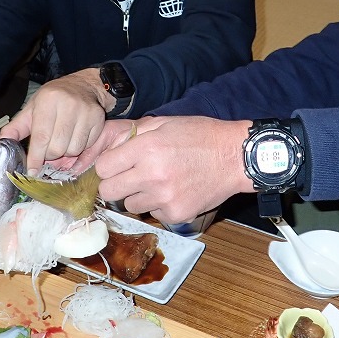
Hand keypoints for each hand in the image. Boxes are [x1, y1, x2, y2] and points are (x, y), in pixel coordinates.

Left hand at [0, 68, 112, 170]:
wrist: (84, 85)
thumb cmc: (54, 99)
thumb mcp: (32, 108)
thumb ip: (17, 127)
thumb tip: (2, 143)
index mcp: (48, 100)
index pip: (41, 137)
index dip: (35, 157)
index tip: (32, 170)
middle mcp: (68, 104)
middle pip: (57, 148)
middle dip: (50, 155)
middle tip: (48, 149)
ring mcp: (86, 112)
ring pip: (72, 150)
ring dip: (65, 152)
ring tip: (62, 141)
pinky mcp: (98, 119)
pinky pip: (86, 146)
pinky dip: (79, 147)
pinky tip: (75, 137)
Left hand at [92, 116, 251, 222]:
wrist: (235, 157)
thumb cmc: (201, 136)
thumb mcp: (165, 123)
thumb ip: (133, 133)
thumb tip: (107, 146)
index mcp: (146, 149)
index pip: (102, 168)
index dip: (108, 165)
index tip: (117, 164)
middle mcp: (151, 175)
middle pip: (108, 191)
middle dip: (115, 184)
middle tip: (130, 177)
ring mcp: (164, 198)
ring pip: (130, 205)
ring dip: (139, 196)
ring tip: (159, 182)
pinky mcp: (176, 214)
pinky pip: (154, 214)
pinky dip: (160, 206)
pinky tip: (176, 191)